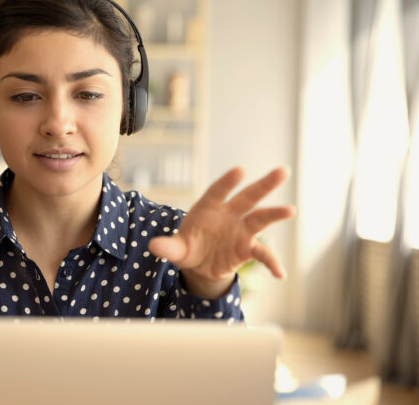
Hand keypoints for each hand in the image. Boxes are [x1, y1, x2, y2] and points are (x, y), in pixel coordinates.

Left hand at [148, 167, 294, 298]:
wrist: (199, 264)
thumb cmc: (187, 247)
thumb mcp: (176, 249)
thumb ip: (168, 247)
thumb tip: (154, 247)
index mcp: (208, 208)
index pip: (218, 191)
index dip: (228, 181)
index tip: (240, 170)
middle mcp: (228, 215)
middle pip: (248, 197)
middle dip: (264, 184)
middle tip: (283, 171)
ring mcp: (241, 230)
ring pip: (260, 219)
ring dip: (275, 214)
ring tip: (291, 210)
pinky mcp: (248, 248)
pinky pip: (263, 254)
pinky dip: (272, 263)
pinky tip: (280, 274)